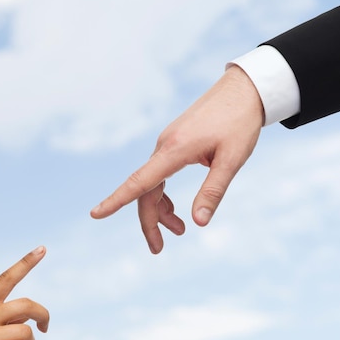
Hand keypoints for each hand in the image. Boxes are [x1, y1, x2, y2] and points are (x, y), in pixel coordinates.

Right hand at [90, 66, 263, 252]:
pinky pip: (159, 176)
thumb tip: (199, 223)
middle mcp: (164, 147)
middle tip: (158, 250)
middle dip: (148, 223)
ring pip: (152, 185)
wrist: (244, 89)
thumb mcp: (232, 160)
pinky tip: (178, 210)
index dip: (116, 200)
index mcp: (174, 150)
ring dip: (160, 212)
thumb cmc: (240, 122)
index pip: (139, 182)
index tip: (95, 214)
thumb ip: (213, 191)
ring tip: (179, 231)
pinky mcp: (174, 144)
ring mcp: (167, 145)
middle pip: (145, 192)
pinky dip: (165, 196)